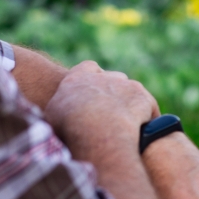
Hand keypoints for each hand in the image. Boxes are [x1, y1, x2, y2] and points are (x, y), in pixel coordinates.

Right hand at [44, 62, 159, 155]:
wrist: (94, 129)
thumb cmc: (66, 128)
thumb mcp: (49, 118)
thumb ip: (55, 113)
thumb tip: (50, 121)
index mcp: (76, 79)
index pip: (88, 68)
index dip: (94, 79)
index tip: (95, 92)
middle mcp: (103, 77)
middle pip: (114, 79)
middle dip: (116, 94)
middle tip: (114, 114)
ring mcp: (125, 85)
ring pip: (132, 91)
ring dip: (132, 105)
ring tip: (131, 124)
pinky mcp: (142, 97)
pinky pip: (149, 106)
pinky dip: (148, 116)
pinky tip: (147, 130)